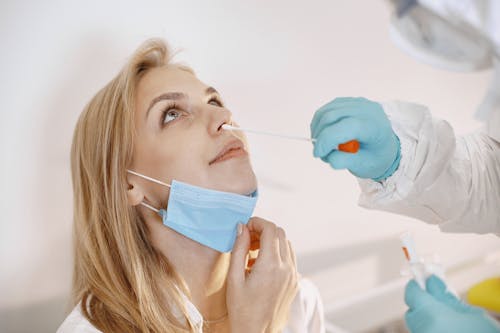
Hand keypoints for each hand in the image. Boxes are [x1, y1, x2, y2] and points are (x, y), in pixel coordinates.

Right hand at [227, 217, 298, 332]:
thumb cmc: (241, 309)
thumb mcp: (234, 278)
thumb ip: (239, 249)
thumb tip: (242, 228)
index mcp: (271, 266)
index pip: (270, 229)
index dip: (257, 222)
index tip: (245, 227)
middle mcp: (286, 268)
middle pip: (280, 233)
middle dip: (263, 230)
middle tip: (247, 238)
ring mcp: (293, 275)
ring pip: (286, 244)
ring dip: (271, 241)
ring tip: (252, 252)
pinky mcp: (295, 282)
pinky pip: (289, 258)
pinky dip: (277, 253)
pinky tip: (261, 264)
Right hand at [310, 97, 400, 180]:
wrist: (384, 146)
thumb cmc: (375, 156)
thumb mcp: (363, 166)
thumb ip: (345, 161)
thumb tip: (327, 155)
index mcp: (374, 126)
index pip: (346, 127)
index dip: (326, 140)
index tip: (318, 154)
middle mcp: (367, 110)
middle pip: (331, 117)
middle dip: (319, 136)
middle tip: (320, 153)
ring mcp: (358, 103)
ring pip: (326, 111)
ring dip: (317, 129)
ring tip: (322, 144)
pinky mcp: (349, 101)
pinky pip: (327, 109)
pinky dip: (320, 123)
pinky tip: (324, 134)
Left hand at [405, 275, 499, 332]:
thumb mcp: (472, 315)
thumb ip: (447, 298)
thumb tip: (433, 283)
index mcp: (431, 316)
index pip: (412, 293)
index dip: (418, 284)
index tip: (426, 279)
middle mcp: (422, 330)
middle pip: (413, 311)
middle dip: (424, 304)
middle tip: (441, 301)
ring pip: (418, 325)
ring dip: (429, 319)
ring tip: (451, 321)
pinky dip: (433, 330)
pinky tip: (449, 331)